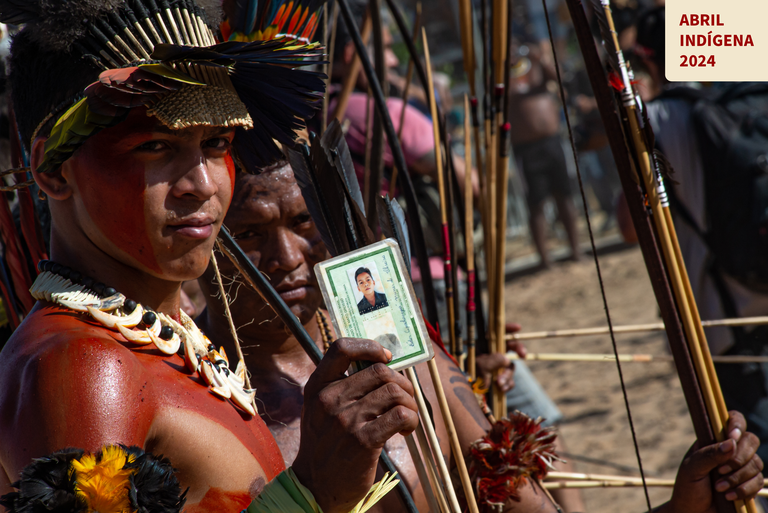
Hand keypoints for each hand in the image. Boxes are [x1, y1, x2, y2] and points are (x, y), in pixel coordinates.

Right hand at [292, 338, 418, 512]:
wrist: (316, 486)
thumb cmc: (325, 444)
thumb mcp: (320, 409)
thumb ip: (341, 386)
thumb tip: (383, 365)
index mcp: (317, 387)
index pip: (341, 348)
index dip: (369, 347)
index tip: (385, 356)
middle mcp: (329, 399)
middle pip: (380, 371)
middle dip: (401, 382)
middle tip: (404, 398)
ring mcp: (346, 420)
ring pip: (395, 392)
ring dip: (409, 402)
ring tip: (406, 416)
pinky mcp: (363, 441)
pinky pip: (400, 415)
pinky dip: (411, 419)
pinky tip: (405, 429)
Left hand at [475, 323, 525, 392]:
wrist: (465, 393)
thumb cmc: (468, 375)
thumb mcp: (479, 365)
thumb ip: (493, 360)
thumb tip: (507, 360)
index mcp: (484, 346)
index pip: (497, 333)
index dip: (508, 328)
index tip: (518, 328)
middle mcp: (492, 354)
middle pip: (510, 347)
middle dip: (518, 350)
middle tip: (523, 355)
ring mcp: (497, 366)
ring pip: (510, 366)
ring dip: (507, 375)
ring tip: (499, 384)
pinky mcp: (500, 378)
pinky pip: (509, 379)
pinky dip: (507, 384)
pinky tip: (501, 389)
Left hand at [665, 411, 762, 512]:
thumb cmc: (688, 487)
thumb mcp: (692, 468)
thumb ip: (709, 454)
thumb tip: (731, 442)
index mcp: (714, 440)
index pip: (733, 420)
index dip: (737, 424)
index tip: (732, 437)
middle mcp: (731, 450)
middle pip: (751, 440)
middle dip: (739, 457)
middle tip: (720, 470)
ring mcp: (742, 467)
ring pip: (756, 463)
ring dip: (738, 477)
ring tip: (719, 488)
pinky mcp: (749, 484)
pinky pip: (758, 482)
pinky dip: (744, 489)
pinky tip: (728, 496)